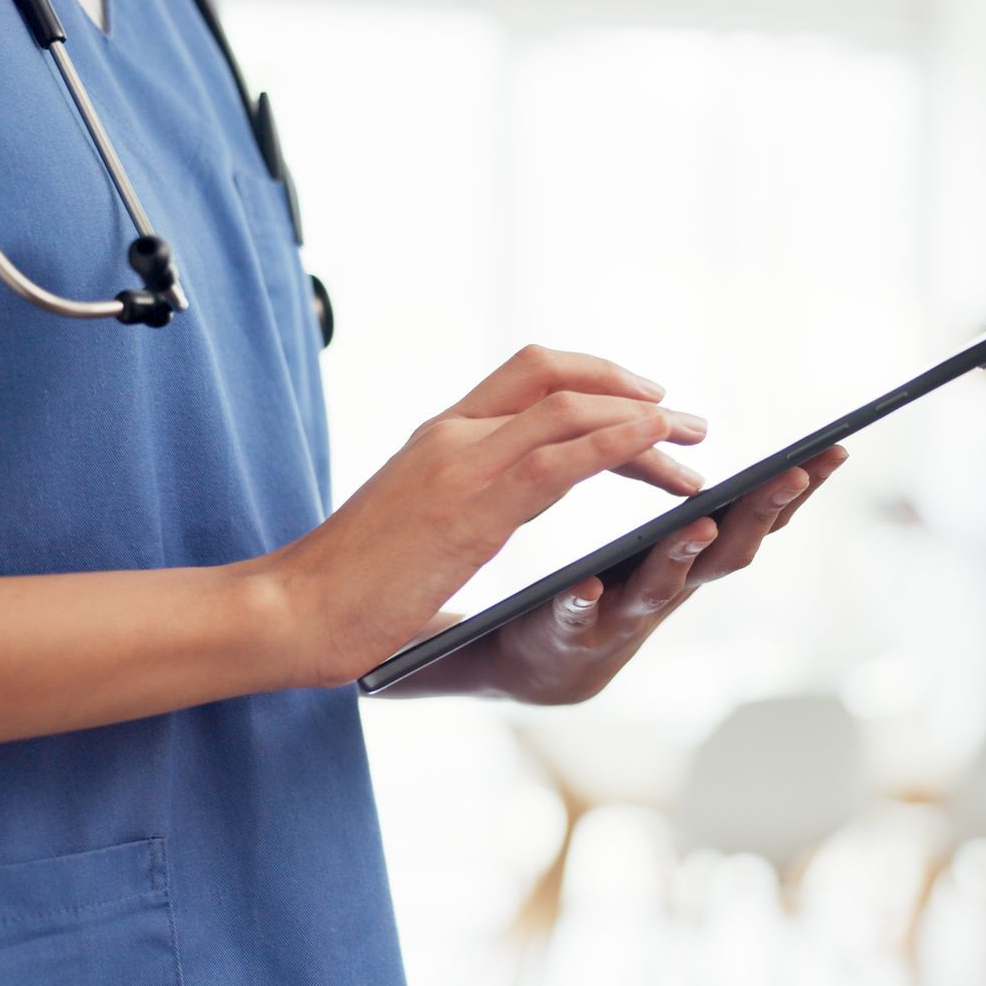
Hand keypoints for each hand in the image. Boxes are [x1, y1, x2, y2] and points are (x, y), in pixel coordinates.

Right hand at [263, 346, 707, 688]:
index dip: (593, 379)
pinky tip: (660, 448)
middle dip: (630, 389)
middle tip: (685, 421)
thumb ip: (452, 518)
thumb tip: (473, 542)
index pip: (526, 376)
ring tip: (693, 443)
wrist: (293, 611)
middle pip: (557, 374)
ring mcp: (462, 463)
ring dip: (644, 421)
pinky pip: (564, 456)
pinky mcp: (473, 506)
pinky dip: (621, 441)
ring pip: (571, 409)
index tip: (642, 404)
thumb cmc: (344, 588)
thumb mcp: (412, 533)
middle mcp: (453, 434)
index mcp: (439, 438)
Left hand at [426, 444, 849, 704]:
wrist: (541, 666)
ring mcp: (622, 616)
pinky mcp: (568, 632)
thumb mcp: (662, 549)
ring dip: (681, 557)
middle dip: (761, 513)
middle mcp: (670, 589)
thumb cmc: (609, 592)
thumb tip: (761, 460)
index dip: (799, 488)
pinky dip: (583, 605)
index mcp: (692, 559)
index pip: (757, 519)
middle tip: (792, 473)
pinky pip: (576, 618)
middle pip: (727, 552)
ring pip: (660, 588)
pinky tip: (582, 588)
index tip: (837, 449)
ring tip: (695, 524)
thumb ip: (704, 513)